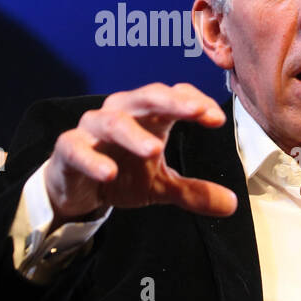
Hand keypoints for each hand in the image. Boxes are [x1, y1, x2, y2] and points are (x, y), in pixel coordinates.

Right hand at [44, 82, 238, 225]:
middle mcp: (121, 112)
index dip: (195, 102)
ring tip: (154, 150)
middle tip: (197, 112)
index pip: (174, 97)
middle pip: (147, 96)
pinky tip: (108, 173)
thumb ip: (193, 192)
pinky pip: (77, 147)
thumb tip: (232, 204)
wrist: (74, 186)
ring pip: (113, 120)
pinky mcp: (69, 147)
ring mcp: (93, 128)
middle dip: (172, 102)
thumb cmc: (120, 173)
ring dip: (134, 134)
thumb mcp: (160, 186)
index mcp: (148, 116)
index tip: (217, 119)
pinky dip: (92, 158)